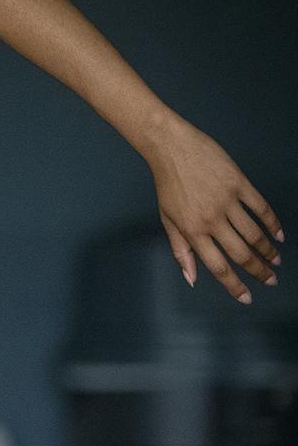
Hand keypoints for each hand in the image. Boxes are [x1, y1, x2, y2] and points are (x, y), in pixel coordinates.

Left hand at [146, 117, 283, 303]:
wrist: (171, 148)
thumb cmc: (168, 184)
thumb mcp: (167, 219)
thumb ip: (181, 250)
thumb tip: (192, 278)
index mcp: (192, 231)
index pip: (217, 266)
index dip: (233, 285)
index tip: (246, 297)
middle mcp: (211, 220)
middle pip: (241, 253)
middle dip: (258, 271)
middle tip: (270, 280)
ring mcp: (227, 201)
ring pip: (254, 234)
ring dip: (268, 251)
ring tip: (275, 261)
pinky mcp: (239, 184)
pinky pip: (261, 208)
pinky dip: (272, 223)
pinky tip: (278, 234)